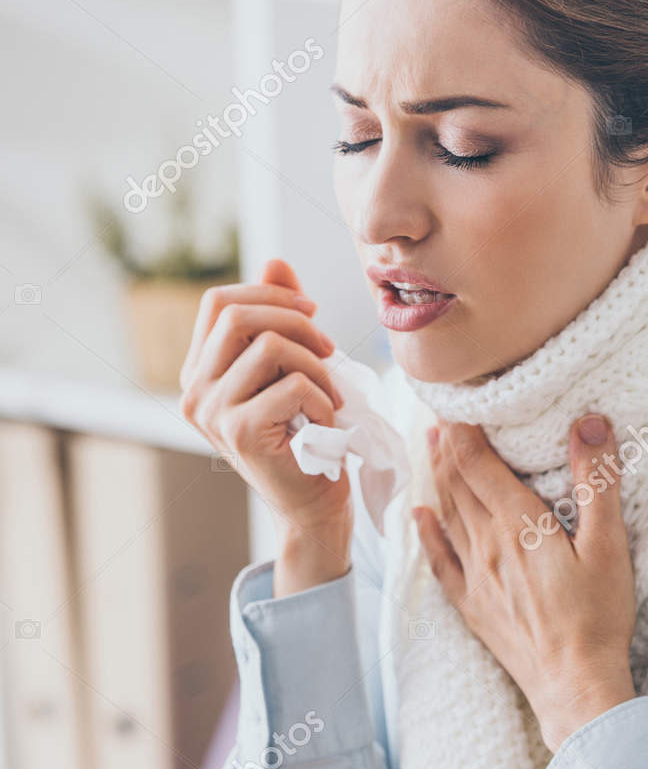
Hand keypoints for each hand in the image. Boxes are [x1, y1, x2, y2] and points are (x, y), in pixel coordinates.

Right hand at [179, 258, 353, 594]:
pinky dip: (323, 397)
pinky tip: (327, 420)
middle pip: (237, 315)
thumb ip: (278, 317)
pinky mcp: (242, 434)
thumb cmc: (305, 435)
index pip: (218, 302)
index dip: (268, 294)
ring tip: (332, 391)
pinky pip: (293, 386)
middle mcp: (194, 391)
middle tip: (329, 348)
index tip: (311, 312)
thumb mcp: (290, 368)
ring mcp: (213, 414)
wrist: (312, 506)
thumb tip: (276, 262)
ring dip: (317, 364)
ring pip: (270, 347)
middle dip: (296, 320)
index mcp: (199, 371)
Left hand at [413, 414, 637, 751]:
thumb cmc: (598, 618)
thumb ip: (596, 482)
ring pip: (447, 514)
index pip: (478, 462)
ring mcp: (476, 577)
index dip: (464, 428)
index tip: (458, 400)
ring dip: (437, 477)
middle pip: (456, 483)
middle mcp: (488, 545)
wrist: (575, 687)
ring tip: (432, 448)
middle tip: (440, 414)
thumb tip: (590, 423)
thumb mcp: (610, 545)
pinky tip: (420, 516)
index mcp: (518, 525)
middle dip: (447, 445)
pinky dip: (428, 534)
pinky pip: (441, 561)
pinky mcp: (474, 605)